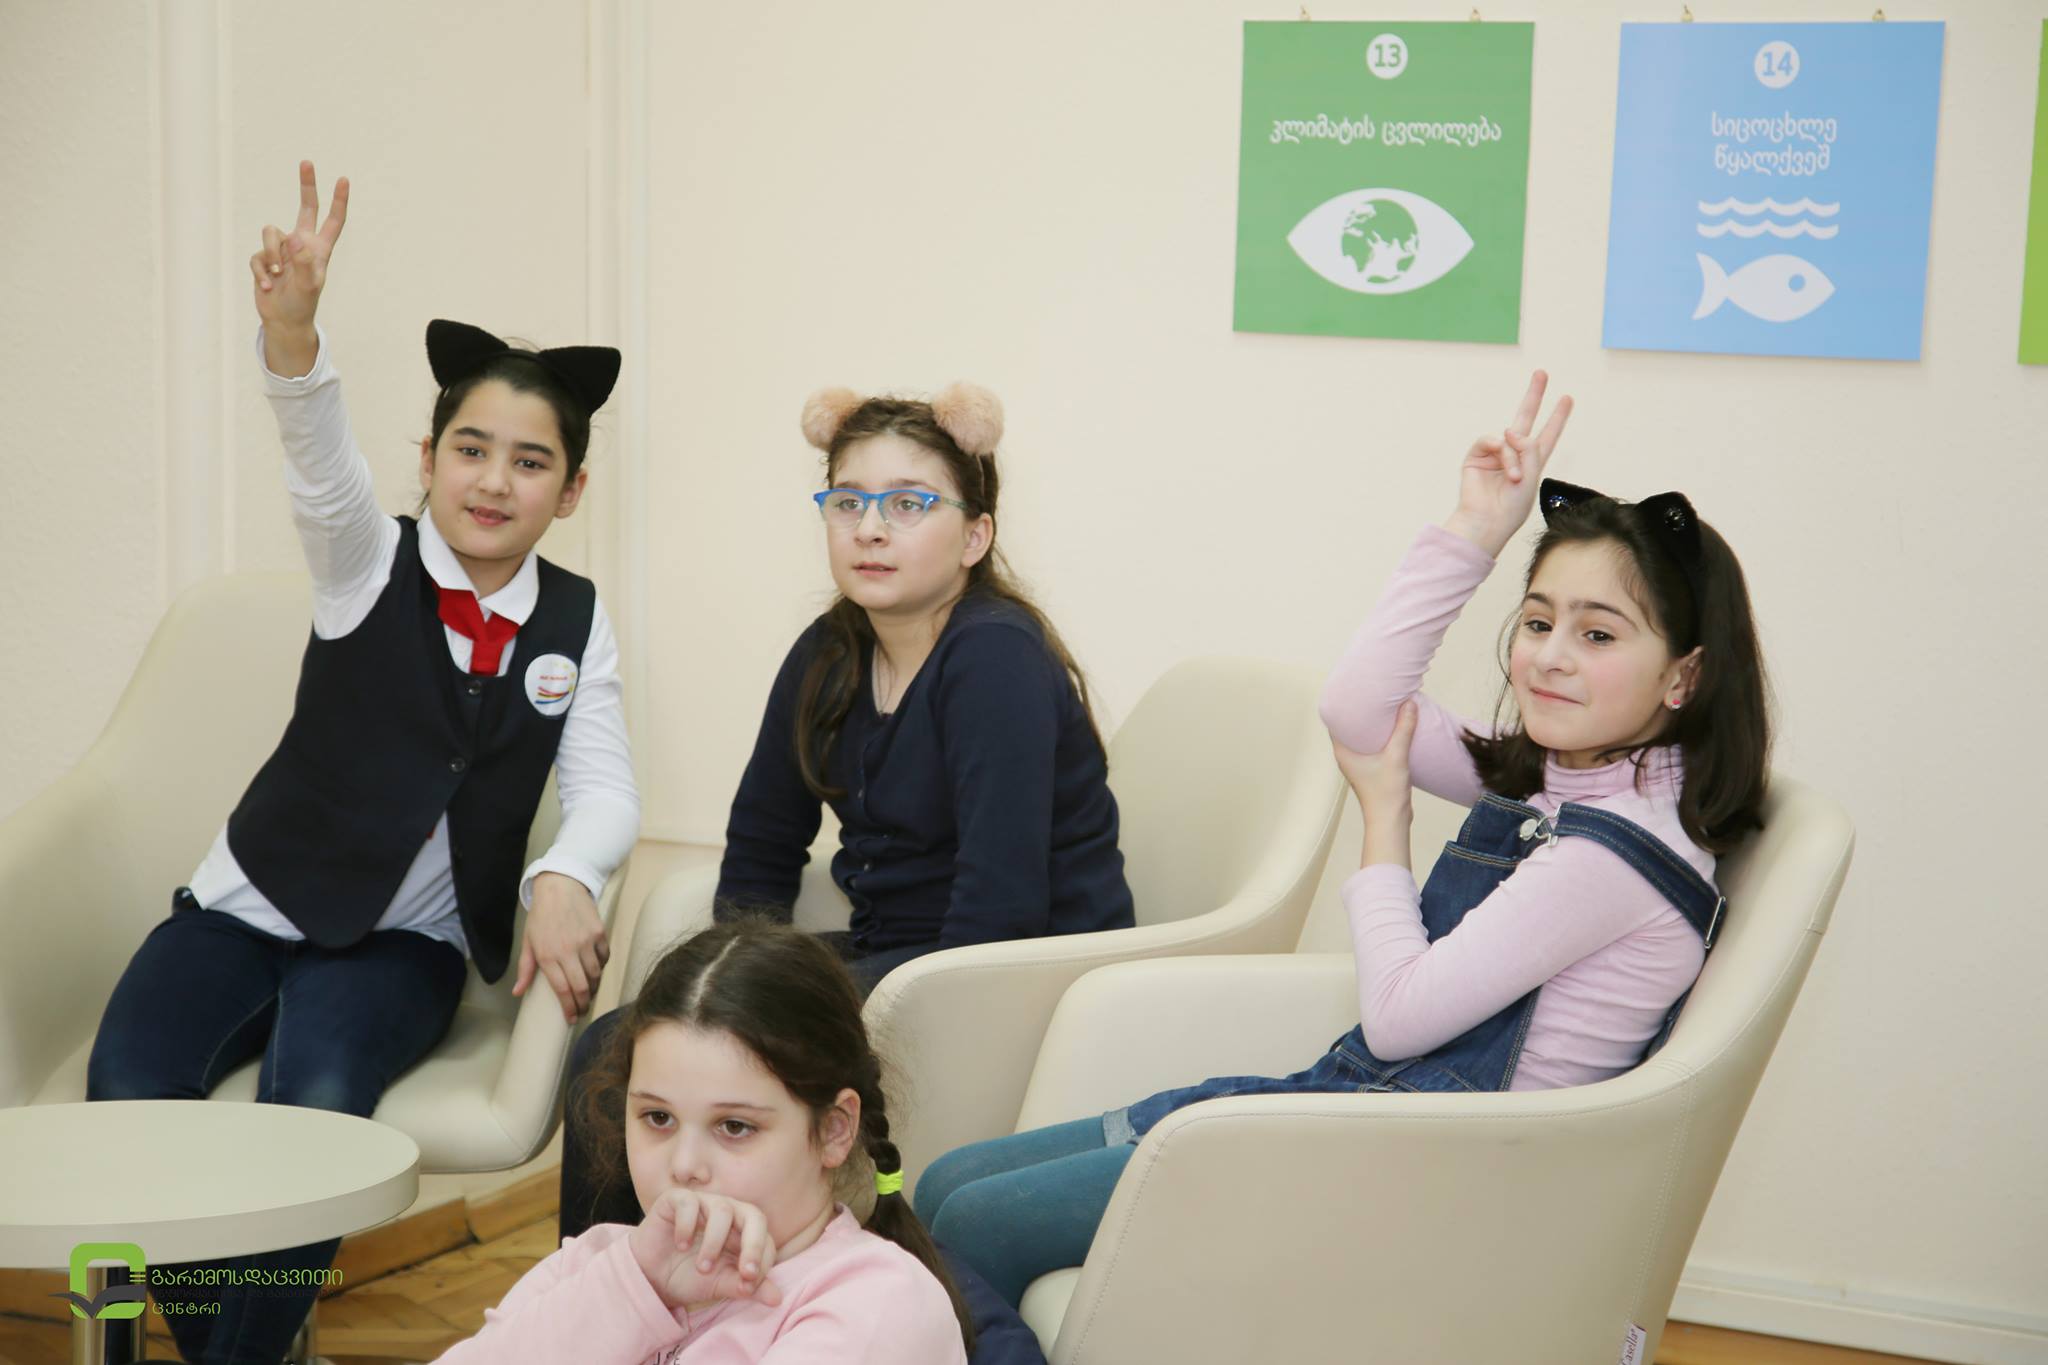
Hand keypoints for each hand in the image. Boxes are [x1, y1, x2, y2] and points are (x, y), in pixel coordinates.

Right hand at [249, 160, 348, 371]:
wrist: (283, 320)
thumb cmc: (302, 304)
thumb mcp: (309, 286)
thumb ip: (306, 262)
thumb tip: (298, 239)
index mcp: (320, 249)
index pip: (332, 221)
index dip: (339, 201)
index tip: (343, 180)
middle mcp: (302, 244)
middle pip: (305, 207)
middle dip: (306, 185)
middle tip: (306, 162)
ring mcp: (283, 249)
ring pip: (271, 233)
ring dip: (272, 255)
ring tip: (278, 276)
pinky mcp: (264, 258)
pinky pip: (258, 255)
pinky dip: (261, 271)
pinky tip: (268, 286)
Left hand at [513, 872, 608, 1021]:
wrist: (560, 886)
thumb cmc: (541, 916)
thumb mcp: (528, 942)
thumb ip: (525, 969)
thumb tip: (518, 992)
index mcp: (548, 955)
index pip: (562, 989)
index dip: (569, 1008)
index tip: (571, 1019)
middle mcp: (568, 951)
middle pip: (582, 987)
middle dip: (583, 1003)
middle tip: (582, 1010)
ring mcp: (586, 942)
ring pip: (595, 974)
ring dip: (593, 987)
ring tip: (588, 992)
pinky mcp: (599, 933)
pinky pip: (604, 958)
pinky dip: (601, 968)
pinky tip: (595, 970)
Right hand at [628, 1189, 783, 1311]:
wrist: (651, 1277)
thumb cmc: (689, 1278)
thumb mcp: (720, 1286)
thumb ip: (746, 1288)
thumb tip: (777, 1299)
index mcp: (744, 1232)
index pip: (765, 1239)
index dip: (762, 1261)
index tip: (749, 1286)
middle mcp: (728, 1213)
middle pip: (754, 1216)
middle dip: (753, 1246)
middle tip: (746, 1273)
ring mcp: (703, 1203)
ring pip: (722, 1209)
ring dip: (715, 1243)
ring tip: (702, 1268)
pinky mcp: (676, 1199)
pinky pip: (689, 1202)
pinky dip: (687, 1225)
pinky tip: (680, 1245)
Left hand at [1333, 699, 1417, 869]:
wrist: (1391, 821)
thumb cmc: (1386, 792)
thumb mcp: (1396, 756)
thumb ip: (1403, 729)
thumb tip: (1409, 703)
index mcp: (1343, 751)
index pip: (1335, 721)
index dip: (1343, 705)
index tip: (1354, 690)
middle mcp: (1347, 756)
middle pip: (1351, 727)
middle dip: (1362, 711)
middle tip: (1374, 694)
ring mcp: (1359, 763)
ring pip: (1363, 737)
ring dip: (1374, 724)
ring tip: (1386, 706)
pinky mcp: (1371, 769)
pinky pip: (1374, 746)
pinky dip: (1382, 736)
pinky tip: (1395, 728)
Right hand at [1442, 370, 1572, 557]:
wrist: (1486, 522)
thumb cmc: (1511, 508)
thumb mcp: (1532, 477)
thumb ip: (1528, 449)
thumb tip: (1508, 430)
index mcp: (1531, 463)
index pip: (1547, 434)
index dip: (1557, 417)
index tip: (1567, 398)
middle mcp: (1514, 454)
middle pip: (1525, 417)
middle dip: (1534, 396)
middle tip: (1542, 373)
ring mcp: (1495, 454)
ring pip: (1510, 436)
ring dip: (1514, 456)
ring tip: (1514, 478)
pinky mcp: (1476, 456)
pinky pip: (1490, 440)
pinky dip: (1498, 449)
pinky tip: (1502, 462)